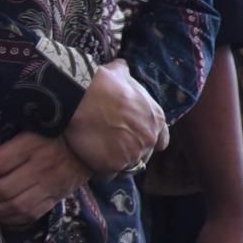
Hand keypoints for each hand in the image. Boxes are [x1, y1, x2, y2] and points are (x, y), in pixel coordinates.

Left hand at [0, 131, 90, 226]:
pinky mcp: (55, 198)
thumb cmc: (59, 131)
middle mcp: (40, 168)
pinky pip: (28, 214)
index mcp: (33, 145)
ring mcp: (49, 186)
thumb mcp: (37, 123)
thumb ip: (14, 133)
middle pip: (1, 189)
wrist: (93, 144)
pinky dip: (8, 219)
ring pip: (13, 206)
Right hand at [67, 60, 167, 176]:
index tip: (134, 139)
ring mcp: (132, 154)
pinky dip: (99, 171)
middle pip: (142, 155)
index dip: (148, 141)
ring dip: (114, 163)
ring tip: (99, 153)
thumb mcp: (120, 73)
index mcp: (156, 119)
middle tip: (111, 146)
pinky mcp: (113, 166)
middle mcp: (149, 139)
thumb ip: (126, 75)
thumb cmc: (102, 83)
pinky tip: (90, 160)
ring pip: (126, 167)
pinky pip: (108, 176)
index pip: (161, 140)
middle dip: (129, 152)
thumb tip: (122, 66)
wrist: (81, 97)